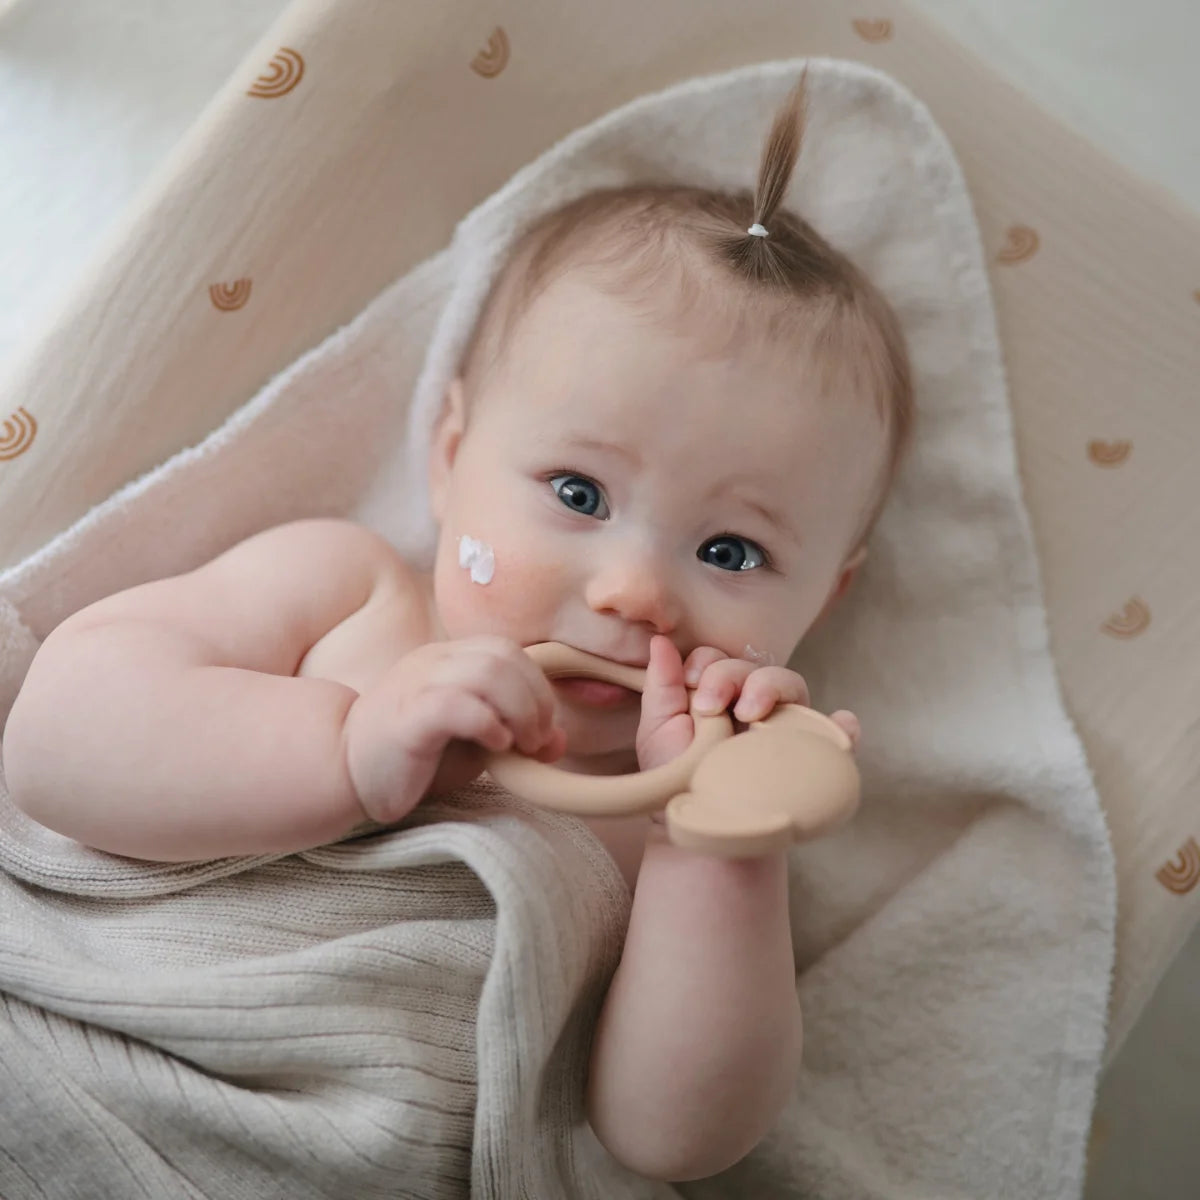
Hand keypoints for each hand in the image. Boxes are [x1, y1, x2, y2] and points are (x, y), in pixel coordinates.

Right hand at [341, 636, 566, 824]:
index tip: (544, 729)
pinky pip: (457, 704)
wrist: (349, 773)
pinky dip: (488, 723)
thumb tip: (560, 740)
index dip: (538, 686)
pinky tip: (495, 746)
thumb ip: (514, 733)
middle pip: (503, 656)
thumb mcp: (474, 744)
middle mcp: (432, 661)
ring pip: (486, 673)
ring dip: (519, 710)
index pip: (507, 650)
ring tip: (520, 744)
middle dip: (535, 699)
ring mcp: (417, 685)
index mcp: (447, 658)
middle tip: (536, 740)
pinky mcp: (407, 718)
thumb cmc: (414, 757)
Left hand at [636, 636, 860, 773]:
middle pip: (756, 667)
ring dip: (773, 687)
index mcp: (720, 694)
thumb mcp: (659, 729)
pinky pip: (835, 736)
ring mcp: (782, 729)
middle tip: (709, 706)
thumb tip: (660, 641)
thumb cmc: (675, 778)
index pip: (723, 659)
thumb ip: (662, 685)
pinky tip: (840, 724)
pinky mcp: (806, 756)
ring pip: (794, 688)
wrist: (696, 827)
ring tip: (750, 713)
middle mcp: (754, 706)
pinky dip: (842, 727)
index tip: (691, 681)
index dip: (708, 663)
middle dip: (730, 675)